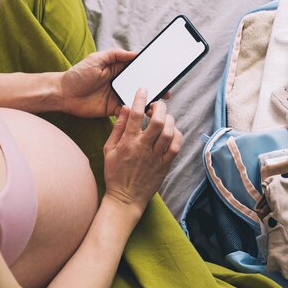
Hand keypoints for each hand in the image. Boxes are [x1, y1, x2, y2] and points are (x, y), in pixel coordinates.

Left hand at [60, 49, 170, 117]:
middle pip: (141, 85)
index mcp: (118, 69)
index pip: (138, 69)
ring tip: (159, 103)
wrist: (63, 94)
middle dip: (154, 88)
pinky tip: (145, 113)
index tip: (163, 73)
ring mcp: (118, 96)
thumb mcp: (96, 59)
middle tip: (167, 92)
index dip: (150, 71)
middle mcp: (120, 83)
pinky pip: (128, 112)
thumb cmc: (77, 74)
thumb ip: (115, 55)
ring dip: (148, 101)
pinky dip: (137, 112)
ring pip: (137, 99)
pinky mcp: (113, 109)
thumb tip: (135, 53)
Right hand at [102, 88, 182, 211]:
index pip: (137, 115)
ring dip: (170, 121)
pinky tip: (172, 132)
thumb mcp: (109, 149)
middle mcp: (143, 148)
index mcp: (128, 143)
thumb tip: (126, 108)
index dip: (141, 99)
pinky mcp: (165, 165)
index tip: (143, 89)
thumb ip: (118, 127)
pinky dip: (177, 135)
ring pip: (170, 133)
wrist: (125, 198)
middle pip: (159, 122)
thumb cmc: (115, 173)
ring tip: (164, 118)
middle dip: (161, 108)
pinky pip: (176, 147)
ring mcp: (156, 158)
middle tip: (157, 105)